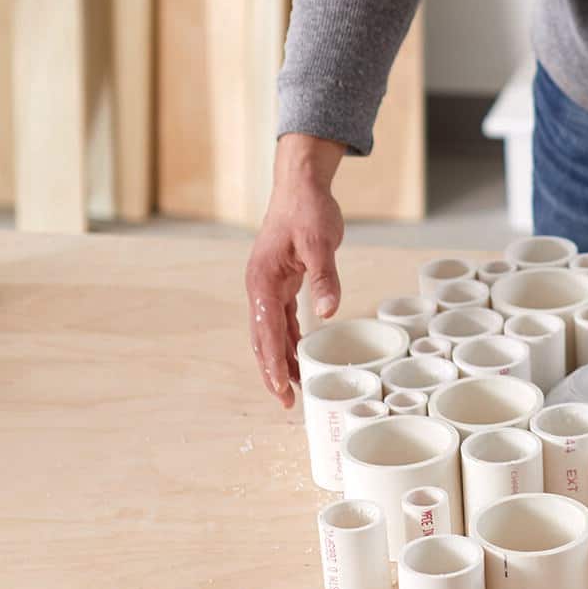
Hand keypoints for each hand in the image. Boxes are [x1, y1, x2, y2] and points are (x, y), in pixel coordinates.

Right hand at [244, 135, 346, 406]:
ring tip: (295, 388)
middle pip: (263, 339)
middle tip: (287, 403)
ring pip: (272, 332)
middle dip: (273, 371)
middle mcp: (260, 287)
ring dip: (281, 358)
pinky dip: (289, 339)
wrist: (301, 185)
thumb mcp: (320, 242)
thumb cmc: (308, 210)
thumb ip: (324, 277)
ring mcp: (268, 285)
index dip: (272, 364)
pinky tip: (300, 355)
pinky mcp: (281, 281)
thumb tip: (327, 311)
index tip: (281, 391)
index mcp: (263, 281)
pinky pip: (282, 319)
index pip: (265, 333)